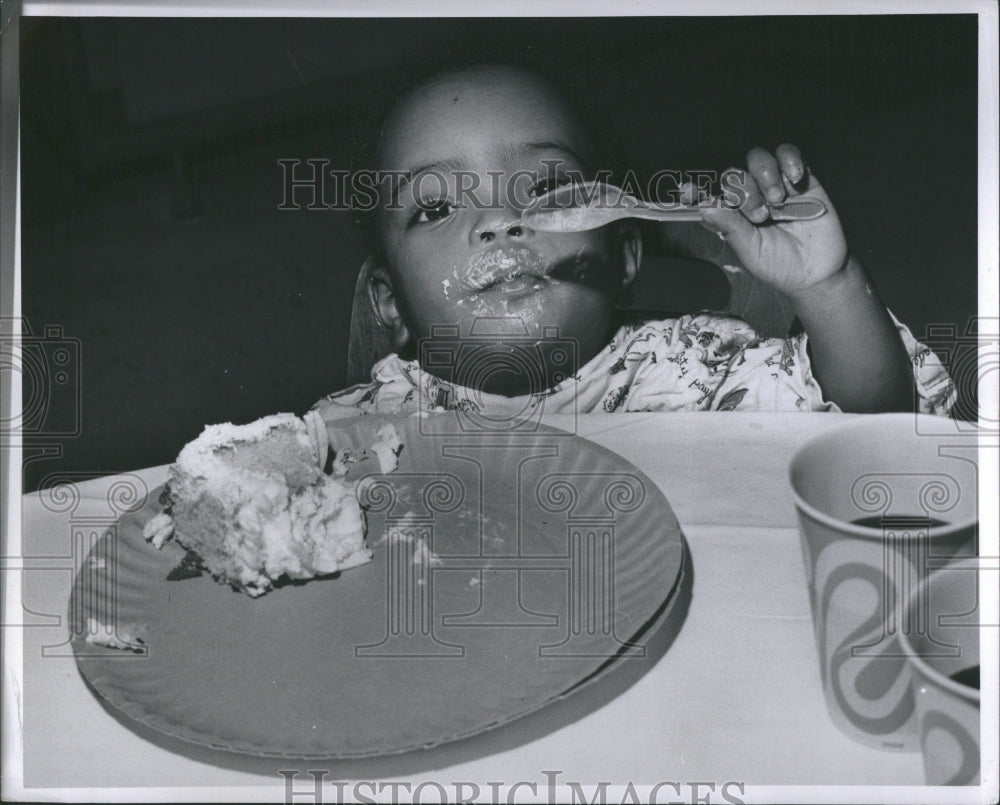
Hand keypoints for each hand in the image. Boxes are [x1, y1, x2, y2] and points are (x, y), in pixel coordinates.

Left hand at [699, 145, 848, 298]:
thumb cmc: (779, 266)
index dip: (697, 191)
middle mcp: (750, 197)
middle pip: (734, 175)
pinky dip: (788, 159)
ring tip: (777, 200)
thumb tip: (705, 206)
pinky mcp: (799, 179)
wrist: (817, 271)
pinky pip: (788, 153)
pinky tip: (794, 180)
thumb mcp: (751, 251)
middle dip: (744, 191)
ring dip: (764, 175)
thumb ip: (731, 228)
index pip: (710, 195)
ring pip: (758, 159)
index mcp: (732, 216)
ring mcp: (773, 185)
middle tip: (760, 215)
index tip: (688, 192)